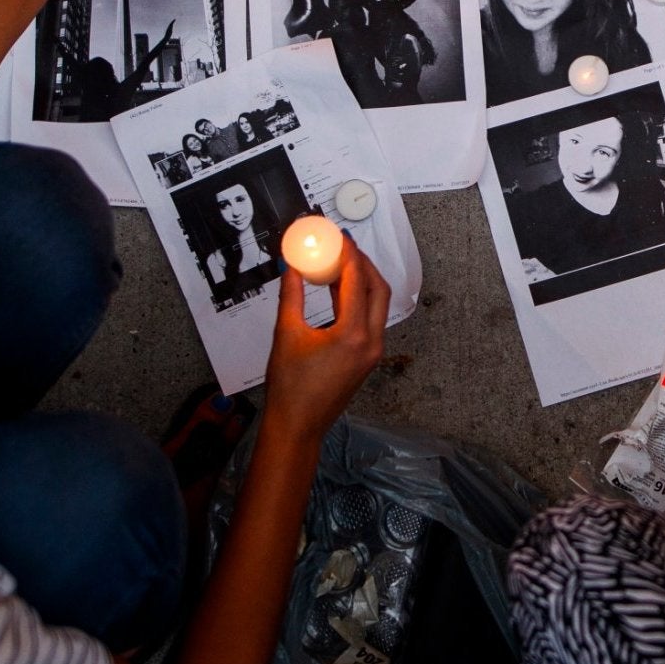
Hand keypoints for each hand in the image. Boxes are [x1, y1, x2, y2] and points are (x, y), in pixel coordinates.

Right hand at [267, 238, 388, 431]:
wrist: (297, 425)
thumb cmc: (290, 387)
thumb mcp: (286, 334)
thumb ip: (291, 295)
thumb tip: (292, 267)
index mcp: (353, 335)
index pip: (357, 281)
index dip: (349, 254)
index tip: (338, 238)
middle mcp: (371, 342)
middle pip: (378, 289)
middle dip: (363, 264)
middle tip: (343, 247)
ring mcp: (373, 352)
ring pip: (377, 305)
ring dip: (363, 281)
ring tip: (340, 263)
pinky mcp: (367, 358)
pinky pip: (370, 320)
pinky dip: (358, 300)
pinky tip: (339, 290)